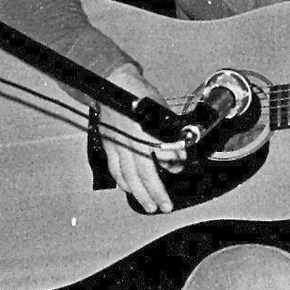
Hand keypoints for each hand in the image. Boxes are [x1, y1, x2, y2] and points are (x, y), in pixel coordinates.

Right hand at [100, 64, 188, 213]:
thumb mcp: (162, 111)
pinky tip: (130, 189)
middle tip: (166, 206)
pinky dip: (123, 182)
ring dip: (140, 193)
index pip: (161, 153)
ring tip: (150, 206)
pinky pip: (115, 169)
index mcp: (144, 130)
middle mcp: (129, 140)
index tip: (180, 166)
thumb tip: (178, 156)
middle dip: (156, 192)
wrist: (115, 84)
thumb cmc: (140, 95)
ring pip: (128, 175)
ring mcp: (117, 144)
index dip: (173, 161)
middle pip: (143, 172)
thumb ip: (170, 133)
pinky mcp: (109, 145)